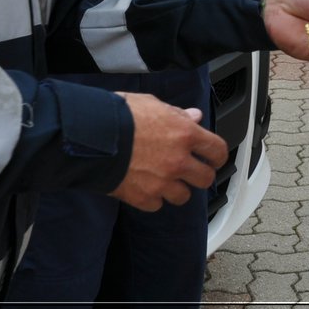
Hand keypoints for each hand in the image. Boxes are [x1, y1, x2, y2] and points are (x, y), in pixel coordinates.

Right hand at [109, 93, 225, 210]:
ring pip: (183, 196)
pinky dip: (153, 198)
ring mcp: (162, 182)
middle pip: (205, 179)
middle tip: (190, 171)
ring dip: (176, 189)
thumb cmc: (119, 116)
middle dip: (199, 175)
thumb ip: (177, 114)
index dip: (217, 155)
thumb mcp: (152, 104)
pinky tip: (144, 185)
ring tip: (164, 178)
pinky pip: (157, 204)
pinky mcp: (143, 198)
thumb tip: (194, 116)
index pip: (217, 150)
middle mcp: (178, 161)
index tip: (213, 158)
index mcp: (184, 135)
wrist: (91, 137)